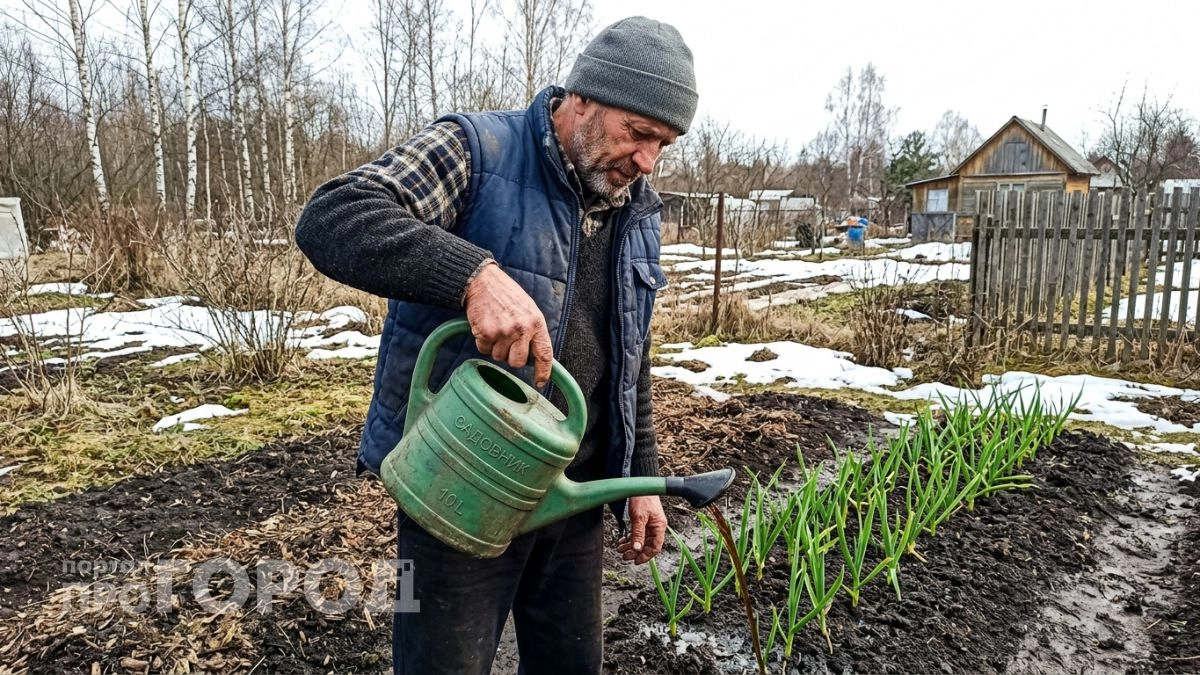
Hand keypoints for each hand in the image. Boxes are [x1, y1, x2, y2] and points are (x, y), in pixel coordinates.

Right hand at [463, 262, 553, 388]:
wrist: (483, 281)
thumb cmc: (506, 296)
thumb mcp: (528, 309)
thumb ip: (533, 332)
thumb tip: (535, 357)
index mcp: (536, 322)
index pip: (544, 354)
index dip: (543, 371)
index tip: (540, 382)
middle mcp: (522, 328)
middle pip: (517, 362)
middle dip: (511, 357)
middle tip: (506, 342)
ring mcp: (503, 331)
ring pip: (499, 357)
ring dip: (495, 348)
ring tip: (495, 328)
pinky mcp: (486, 333)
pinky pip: (484, 350)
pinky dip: (482, 342)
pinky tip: (485, 326)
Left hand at [617, 496, 666, 564]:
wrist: (640, 484)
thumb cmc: (643, 498)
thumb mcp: (639, 517)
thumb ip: (638, 534)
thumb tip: (637, 549)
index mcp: (659, 527)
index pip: (655, 547)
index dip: (646, 556)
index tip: (636, 561)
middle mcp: (655, 527)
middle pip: (647, 545)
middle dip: (636, 552)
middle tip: (624, 556)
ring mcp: (649, 524)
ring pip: (641, 540)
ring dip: (631, 546)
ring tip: (620, 549)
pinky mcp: (643, 521)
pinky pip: (637, 534)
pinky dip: (630, 538)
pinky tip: (622, 541)